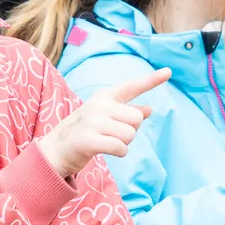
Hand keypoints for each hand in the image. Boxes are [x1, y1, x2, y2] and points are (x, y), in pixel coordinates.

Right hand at [38, 68, 169, 177]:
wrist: (55, 149)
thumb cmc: (86, 131)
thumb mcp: (105, 117)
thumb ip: (127, 112)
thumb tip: (149, 109)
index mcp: (105, 97)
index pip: (132, 87)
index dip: (151, 80)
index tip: (169, 72)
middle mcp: (100, 105)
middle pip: (136, 118)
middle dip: (131, 131)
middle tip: (113, 134)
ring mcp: (93, 122)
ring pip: (130, 134)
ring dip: (124, 143)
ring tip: (107, 142)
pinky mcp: (89, 140)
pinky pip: (121, 147)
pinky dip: (119, 152)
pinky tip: (107, 150)